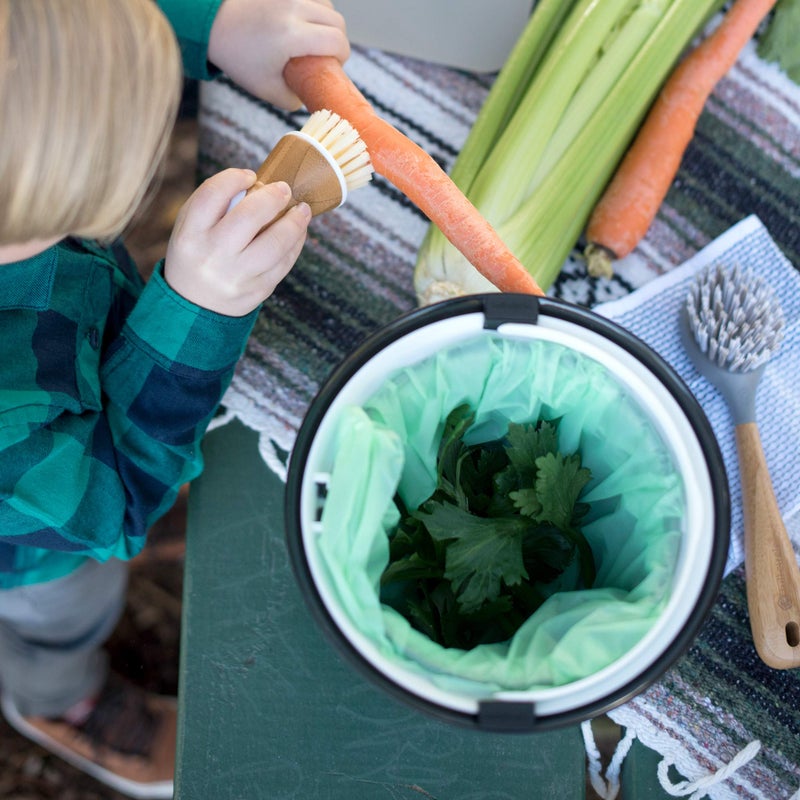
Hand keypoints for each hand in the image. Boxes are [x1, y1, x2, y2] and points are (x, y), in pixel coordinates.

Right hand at [164, 168, 310, 315]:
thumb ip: (214, 204)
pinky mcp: (257, 291)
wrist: (195, 306)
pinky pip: (284, 264)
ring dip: (294, 223)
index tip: (250, 176)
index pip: (212, 195)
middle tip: (284, 188)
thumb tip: (257, 184)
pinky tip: (298, 232)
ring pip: (275, 244)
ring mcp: (237, 276)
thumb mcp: (190, 228)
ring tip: (302, 210)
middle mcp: (213, 255)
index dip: (234, 178)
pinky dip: (295, 244)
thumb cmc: (198, 254)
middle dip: (272, 197)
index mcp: (190, 234)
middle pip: (248, 217)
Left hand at [207, 0, 349, 109]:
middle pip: (338, 21)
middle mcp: (293, 8)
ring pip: (328, 4)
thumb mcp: (267, 90)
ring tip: (315, 37)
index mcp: (291, 36)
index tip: (334, 66)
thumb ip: (295, 99)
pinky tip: (307, 21)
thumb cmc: (239, 58)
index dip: (342, 56)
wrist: (212, 23)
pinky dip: (316, 7)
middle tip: (325, 55)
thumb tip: (314, 97)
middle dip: (338, 40)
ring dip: (328, 22)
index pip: (337, 41)